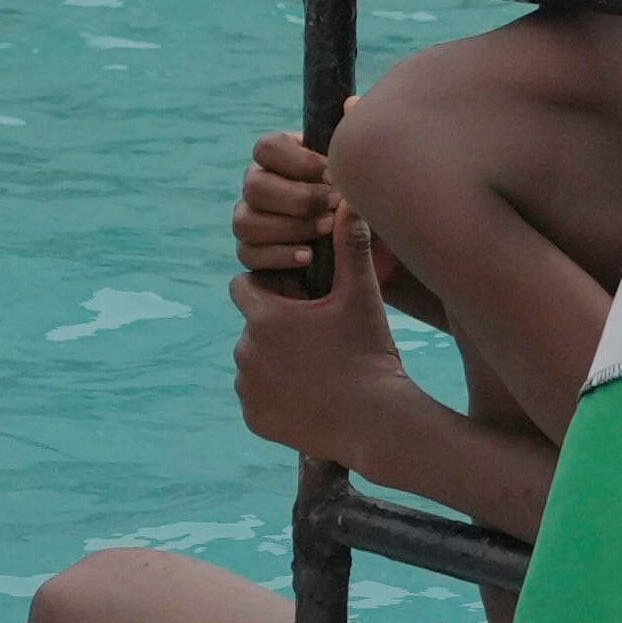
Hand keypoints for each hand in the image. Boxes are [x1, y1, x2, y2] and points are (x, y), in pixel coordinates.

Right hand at [229, 124, 350, 293]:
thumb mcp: (364, 179)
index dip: (296, 161)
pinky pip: (248, 254)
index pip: (265, 147)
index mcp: (282, 160)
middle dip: (297, 198)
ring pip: (245, 221)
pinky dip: (279, 255)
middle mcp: (260, 187)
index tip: (331, 174)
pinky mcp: (253, 255)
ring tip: (324, 231)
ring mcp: (252, 221)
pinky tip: (308, 257)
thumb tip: (350, 102)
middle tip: (332, 206)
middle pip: (254, 184)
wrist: (366, 257)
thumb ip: (356, 144)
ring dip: (289, 227)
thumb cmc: (362, 210)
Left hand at [233, 224, 408, 457]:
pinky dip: (276, 395)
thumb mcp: (361, 296)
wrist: (376, 422)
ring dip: (274, 361)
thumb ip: (350, 247)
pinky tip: (309, 395)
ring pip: (253, 363)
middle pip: (252, 327)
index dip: (270, 288)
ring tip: (315, 367)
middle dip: (275, 327)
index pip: (245, 286)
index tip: (297, 297)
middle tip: (316, 337)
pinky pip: (257, 398)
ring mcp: (247, 389)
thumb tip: (350, 200)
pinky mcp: (254, 418)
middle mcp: (244, 352)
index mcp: (263, 317)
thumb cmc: (369, 353)